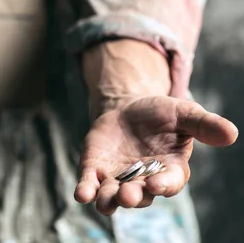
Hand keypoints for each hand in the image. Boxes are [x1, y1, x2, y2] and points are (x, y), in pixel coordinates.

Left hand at [74, 96, 237, 214]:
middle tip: (128, 195)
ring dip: (109, 200)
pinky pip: (90, 185)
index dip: (163, 185)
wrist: (127, 109)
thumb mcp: (182, 113)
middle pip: (139, 195)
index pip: (168, 183)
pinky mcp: (95, 171)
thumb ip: (203, 124)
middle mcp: (143, 181)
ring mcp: (117, 179)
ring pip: (113, 196)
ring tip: (104, 201)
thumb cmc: (161, 115)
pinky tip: (81, 194)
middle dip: (133, 196)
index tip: (157, 184)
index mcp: (169, 170)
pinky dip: (85, 191)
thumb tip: (230, 133)